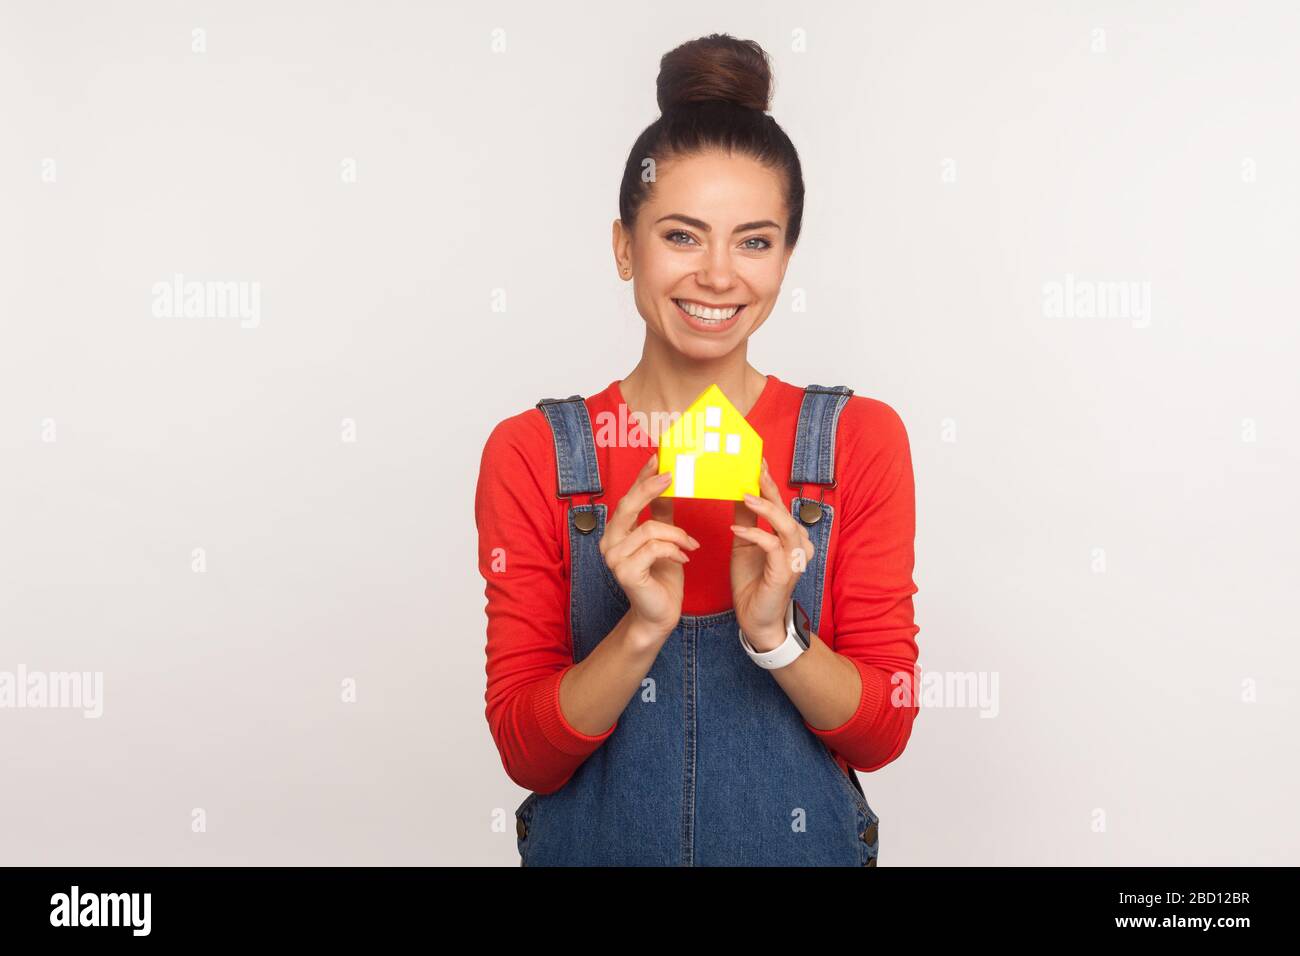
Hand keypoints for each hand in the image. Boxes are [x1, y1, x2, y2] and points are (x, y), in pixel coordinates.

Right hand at [599, 452, 700, 639]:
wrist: (659, 614)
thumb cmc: (661, 577)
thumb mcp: (664, 539)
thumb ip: (661, 513)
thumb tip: (666, 482)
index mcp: (616, 532)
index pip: (628, 497)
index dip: (641, 476)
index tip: (658, 457)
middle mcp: (609, 542)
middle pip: (629, 505)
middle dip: (651, 488)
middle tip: (673, 476)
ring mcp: (614, 557)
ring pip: (650, 528)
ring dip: (677, 535)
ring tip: (691, 545)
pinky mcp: (626, 571)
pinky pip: (655, 548)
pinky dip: (674, 550)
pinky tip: (684, 558)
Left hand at [730, 458, 814, 650]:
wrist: (757, 619)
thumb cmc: (753, 581)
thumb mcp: (744, 544)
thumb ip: (746, 519)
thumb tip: (738, 491)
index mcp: (789, 535)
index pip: (779, 502)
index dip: (769, 481)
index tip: (755, 460)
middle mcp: (798, 543)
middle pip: (785, 507)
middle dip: (769, 486)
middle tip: (752, 467)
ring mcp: (794, 558)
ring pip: (786, 524)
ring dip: (765, 508)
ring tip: (745, 495)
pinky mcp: (785, 572)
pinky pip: (773, 546)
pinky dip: (755, 534)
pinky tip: (737, 530)